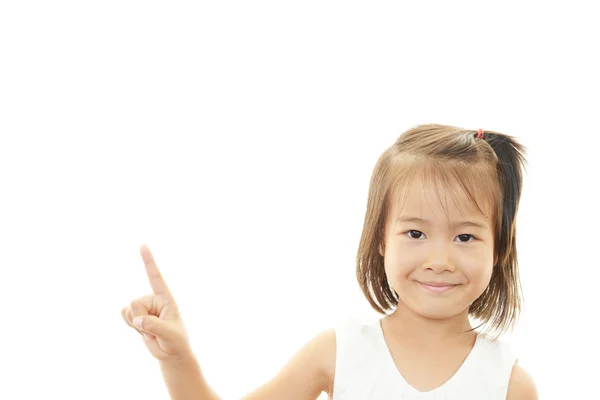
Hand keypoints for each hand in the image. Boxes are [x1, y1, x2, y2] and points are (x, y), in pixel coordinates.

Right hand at [121, 244, 191, 360]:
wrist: (169, 353)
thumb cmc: (176, 341)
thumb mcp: (170, 334)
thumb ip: (154, 326)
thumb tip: (137, 318)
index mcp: (165, 298)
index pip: (156, 277)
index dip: (149, 261)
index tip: (143, 245)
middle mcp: (153, 299)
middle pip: (135, 302)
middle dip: (141, 319)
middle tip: (154, 329)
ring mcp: (143, 306)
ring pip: (128, 309)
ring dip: (136, 324)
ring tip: (149, 330)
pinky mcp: (135, 314)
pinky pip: (123, 315)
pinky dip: (129, 325)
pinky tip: (140, 330)